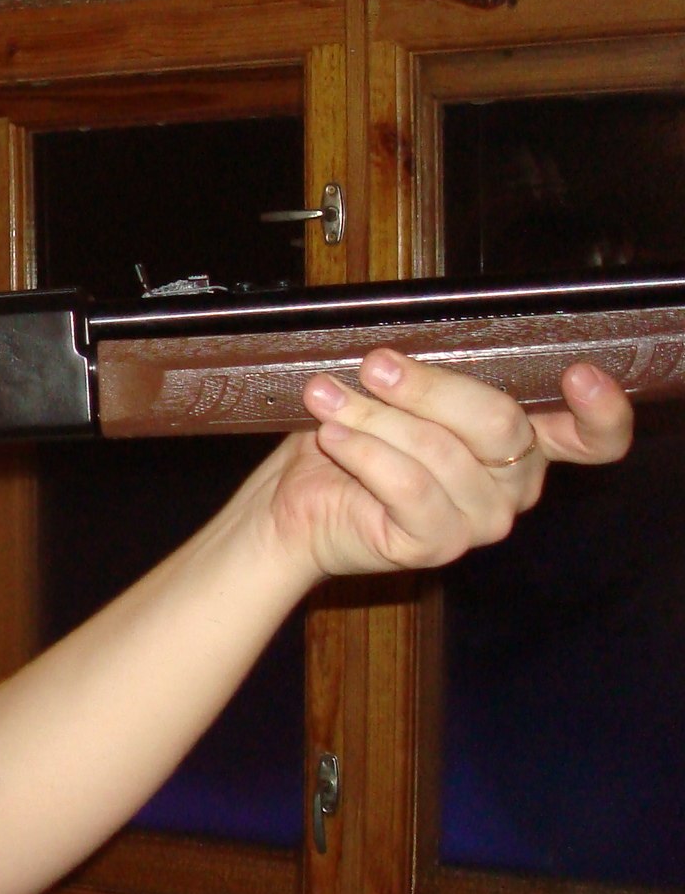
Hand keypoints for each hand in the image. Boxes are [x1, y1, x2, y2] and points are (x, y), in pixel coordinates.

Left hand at [239, 351, 632, 582]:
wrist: (292, 507)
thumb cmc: (345, 443)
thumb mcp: (394, 396)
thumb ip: (429, 378)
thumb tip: (412, 348)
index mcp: (522, 441)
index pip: (595, 437)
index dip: (602, 408)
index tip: (578, 373)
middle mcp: (516, 484)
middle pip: (499, 422)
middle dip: (427, 386)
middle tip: (374, 365)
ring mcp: (481, 520)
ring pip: (440, 450)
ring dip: (374, 416)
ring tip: (327, 397)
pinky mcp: (437, 545)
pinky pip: (408, 486)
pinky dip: (364, 452)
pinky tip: (332, 435)